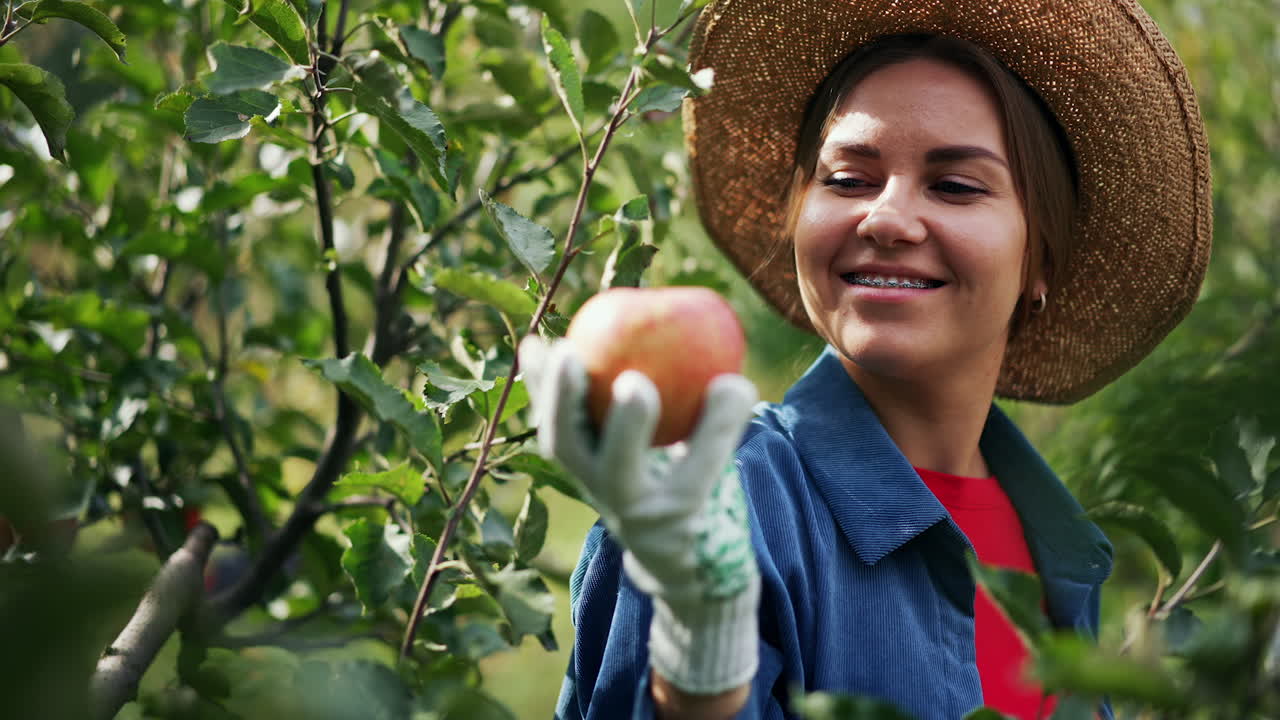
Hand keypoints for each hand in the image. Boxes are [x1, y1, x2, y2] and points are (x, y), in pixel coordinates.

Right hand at [520, 336, 761, 693]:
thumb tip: (624, 326)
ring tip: (636, 383)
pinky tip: (736, 384)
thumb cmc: (667, 486)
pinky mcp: (684, 521)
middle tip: (568, 352)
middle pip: (565, 448)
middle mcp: (600, 492)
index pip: (551, 420)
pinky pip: (702, 466)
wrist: (696, 566)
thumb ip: (624, 403)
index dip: (537, 386)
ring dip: (626, 426)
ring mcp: (638, 513)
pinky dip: (720, 424)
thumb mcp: (641, 449)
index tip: (534, 342)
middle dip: (559, 401)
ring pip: (621, 470)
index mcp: (584, 467)